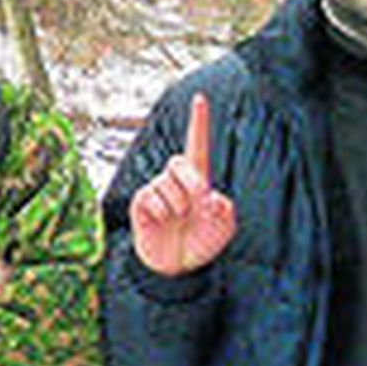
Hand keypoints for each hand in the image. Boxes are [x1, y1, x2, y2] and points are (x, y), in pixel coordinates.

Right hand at [129, 93, 235, 275]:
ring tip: (178, 221)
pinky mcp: (141, 203)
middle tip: (199, 202)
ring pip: (167, 185)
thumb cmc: (200, 243)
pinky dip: (163, 214)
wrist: (177, 267)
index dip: (199, 122)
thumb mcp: (223, 228)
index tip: (200, 98)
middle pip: (179, 161)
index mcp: (197, 180)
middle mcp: (174, 180)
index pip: (197, 145)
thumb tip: (212, 197)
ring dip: (178, 206)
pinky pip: (152, 200)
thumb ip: (225, 211)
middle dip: (191, 181)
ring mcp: (156, 190)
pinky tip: (163, 223)